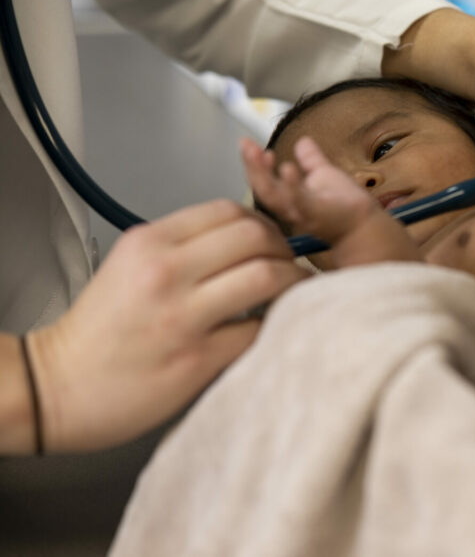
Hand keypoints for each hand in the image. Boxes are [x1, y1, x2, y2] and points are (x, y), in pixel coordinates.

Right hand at [26, 199, 307, 451]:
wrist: (59, 386)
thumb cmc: (99, 331)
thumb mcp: (130, 265)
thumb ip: (181, 248)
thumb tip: (244, 241)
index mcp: (150, 243)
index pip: (228, 211)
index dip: (262, 222)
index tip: (271, 239)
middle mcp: (167, 271)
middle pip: (255, 237)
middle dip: (284, 248)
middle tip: (289, 263)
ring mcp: (184, 316)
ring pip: (267, 277)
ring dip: (291, 283)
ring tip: (293, 292)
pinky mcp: (198, 358)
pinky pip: (258, 330)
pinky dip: (274, 325)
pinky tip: (272, 328)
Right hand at [241, 137, 419, 269]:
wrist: (367, 223)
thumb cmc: (346, 205)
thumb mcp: (325, 175)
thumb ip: (312, 159)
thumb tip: (303, 140)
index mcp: (290, 198)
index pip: (264, 181)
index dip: (255, 164)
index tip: (250, 144)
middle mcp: (291, 208)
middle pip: (262, 189)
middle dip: (252, 167)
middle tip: (245, 145)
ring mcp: (302, 213)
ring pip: (274, 197)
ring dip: (263, 175)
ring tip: (260, 152)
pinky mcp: (317, 216)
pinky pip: (299, 202)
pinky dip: (291, 186)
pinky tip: (287, 167)